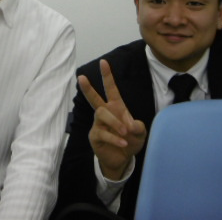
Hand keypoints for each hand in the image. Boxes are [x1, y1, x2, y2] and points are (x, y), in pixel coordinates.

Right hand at [79, 59, 146, 179]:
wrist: (122, 159)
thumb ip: (138, 127)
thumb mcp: (140, 133)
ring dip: (114, 122)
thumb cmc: (130, 141)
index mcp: (116, 107)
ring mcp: (98, 124)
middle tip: (81, 77)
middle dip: (88, 88)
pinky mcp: (95, 136)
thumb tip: (130, 125)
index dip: (107, 76)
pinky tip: (123, 142)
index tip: (103, 62)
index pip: (111, 89)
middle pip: (94, 98)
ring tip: (125, 132)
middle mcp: (105, 113)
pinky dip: (114, 137)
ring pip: (101, 114)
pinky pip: (102, 133)